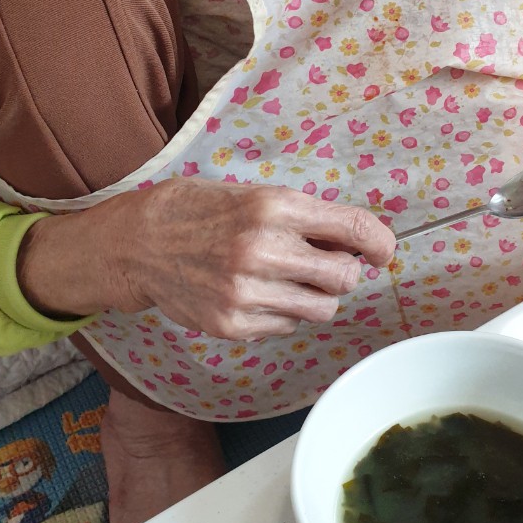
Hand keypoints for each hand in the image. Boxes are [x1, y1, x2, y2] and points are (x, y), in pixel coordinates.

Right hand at [17, 178, 395, 337]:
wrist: (140, 242)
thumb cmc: (205, 211)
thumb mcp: (257, 195)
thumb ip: (308, 217)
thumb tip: (361, 244)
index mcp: (275, 207)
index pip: (352, 229)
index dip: (379, 243)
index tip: (383, 251)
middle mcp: (263, 250)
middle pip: (344, 277)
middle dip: (344, 271)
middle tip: (326, 263)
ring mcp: (247, 292)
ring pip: (322, 308)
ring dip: (316, 295)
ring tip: (288, 278)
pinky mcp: (233, 325)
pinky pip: (288, 327)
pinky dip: (284, 313)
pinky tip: (258, 293)